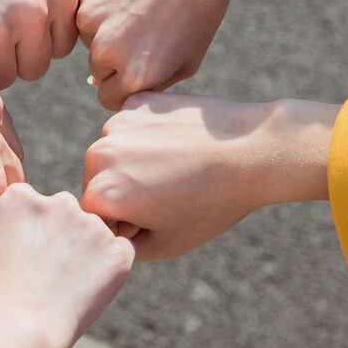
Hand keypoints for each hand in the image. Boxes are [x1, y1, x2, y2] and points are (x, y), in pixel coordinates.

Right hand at [0, 183, 134, 347]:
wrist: (19, 330)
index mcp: (21, 197)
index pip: (28, 206)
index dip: (22, 233)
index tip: (19, 259)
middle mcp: (60, 202)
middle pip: (62, 215)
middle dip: (56, 237)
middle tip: (44, 274)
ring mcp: (93, 227)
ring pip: (91, 233)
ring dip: (82, 252)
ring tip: (63, 286)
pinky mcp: (117, 253)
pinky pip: (119, 252)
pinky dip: (108, 268)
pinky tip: (88, 287)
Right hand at [74, 0, 235, 110]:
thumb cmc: (200, 10)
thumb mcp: (186, 62)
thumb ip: (147, 84)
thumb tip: (97, 83)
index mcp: (135, 77)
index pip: (108, 97)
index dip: (124, 82)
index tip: (142, 61)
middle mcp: (107, 51)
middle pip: (97, 67)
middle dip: (115, 54)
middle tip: (146, 26)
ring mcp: (91, 16)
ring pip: (86, 34)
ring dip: (104, 25)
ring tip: (139, 1)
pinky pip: (81, 3)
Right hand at [80, 91, 335, 260]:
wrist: (251, 152)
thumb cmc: (211, 204)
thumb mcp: (167, 244)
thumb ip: (123, 245)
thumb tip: (107, 233)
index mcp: (101, 194)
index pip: (97, 217)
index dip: (127, 224)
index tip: (161, 218)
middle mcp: (100, 154)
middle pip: (100, 183)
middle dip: (125, 191)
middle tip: (171, 193)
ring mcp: (118, 122)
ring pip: (115, 152)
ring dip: (134, 162)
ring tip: (178, 168)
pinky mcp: (139, 101)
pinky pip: (132, 126)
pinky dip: (148, 136)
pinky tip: (180, 144)